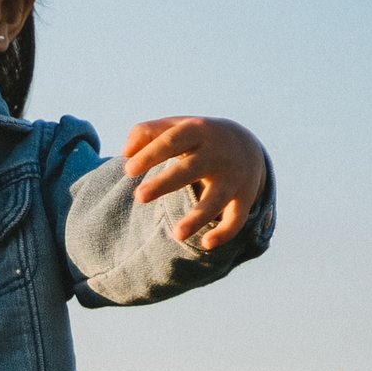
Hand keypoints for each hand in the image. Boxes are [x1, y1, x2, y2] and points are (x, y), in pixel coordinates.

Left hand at [122, 117, 266, 249]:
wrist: (245, 143)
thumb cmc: (196, 138)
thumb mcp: (175, 126)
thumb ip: (146, 132)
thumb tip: (126, 152)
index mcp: (197, 131)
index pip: (171, 141)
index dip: (151, 155)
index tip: (128, 170)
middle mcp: (217, 154)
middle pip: (191, 169)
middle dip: (166, 183)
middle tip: (139, 197)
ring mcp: (233, 176)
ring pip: (216, 198)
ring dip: (198, 217)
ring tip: (177, 234)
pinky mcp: (244, 197)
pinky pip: (237, 217)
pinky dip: (225, 232)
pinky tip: (206, 244)